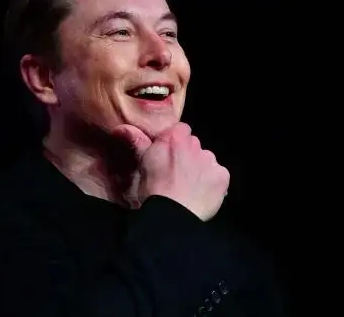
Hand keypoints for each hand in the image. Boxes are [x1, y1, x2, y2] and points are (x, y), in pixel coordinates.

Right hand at [112, 122, 229, 220]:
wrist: (173, 215)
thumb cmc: (153, 190)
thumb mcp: (141, 165)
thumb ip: (137, 142)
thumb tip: (121, 127)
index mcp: (174, 137)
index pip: (179, 130)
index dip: (174, 143)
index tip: (167, 157)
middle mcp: (195, 144)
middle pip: (193, 145)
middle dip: (187, 155)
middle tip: (176, 174)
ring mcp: (211, 160)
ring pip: (206, 159)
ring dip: (200, 168)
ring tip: (189, 187)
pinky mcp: (222, 176)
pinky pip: (218, 175)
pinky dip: (212, 182)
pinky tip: (201, 193)